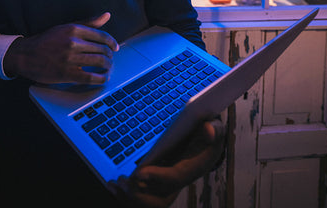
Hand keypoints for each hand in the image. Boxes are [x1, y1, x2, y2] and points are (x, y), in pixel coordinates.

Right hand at [3, 12, 118, 84]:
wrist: (25, 55)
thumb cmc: (46, 40)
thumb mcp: (66, 27)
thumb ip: (88, 23)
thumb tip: (107, 15)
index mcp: (74, 30)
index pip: (102, 36)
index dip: (112, 43)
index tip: (115, 48)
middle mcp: (73, 43)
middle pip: (102, 50)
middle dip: (110, 56)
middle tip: (110, 59)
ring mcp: (70, 59)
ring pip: (99, 62)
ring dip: (107, 66)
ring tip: (107, 67)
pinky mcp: (66, 73)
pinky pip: (90, 77)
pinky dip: (100, 79)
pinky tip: (103, 78)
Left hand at [108, 118, 224, 207]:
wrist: (205, 138)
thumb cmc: (208, 131)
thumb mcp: (214, 126)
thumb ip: (214, 128)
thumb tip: (209, 129)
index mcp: (193, 168)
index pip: (174, 178)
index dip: (157, 177)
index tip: (139, 172)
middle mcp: (179, 181)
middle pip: (159, 199)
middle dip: (139, 195)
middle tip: (122, 182)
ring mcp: (167, 183)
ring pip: (148, 200)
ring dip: (129, 197)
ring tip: (113, 183)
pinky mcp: (156, 181)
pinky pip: (141, 194)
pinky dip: (126, 193)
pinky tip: (112, 183)